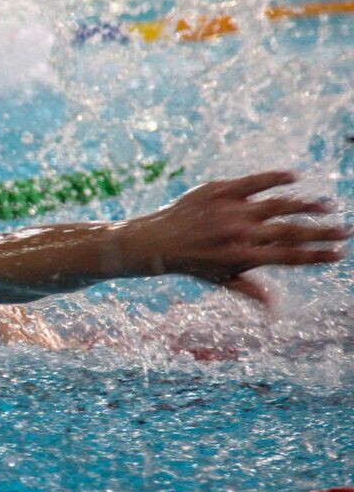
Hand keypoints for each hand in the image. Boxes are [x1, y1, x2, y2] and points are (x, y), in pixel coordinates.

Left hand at [127, 171, 348, 304]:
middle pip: (290, 231)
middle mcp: (239, 233)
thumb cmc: (194, 263)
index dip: (316, 255)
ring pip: (278, 204)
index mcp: (243, 257)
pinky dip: (274, 177)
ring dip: (306, 204)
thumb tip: (275, 314)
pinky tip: (295, 177)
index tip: (338, 253)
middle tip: (345, 230)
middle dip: (321, 232)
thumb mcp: (222, 280)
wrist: (156, 242)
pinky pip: (253, 181)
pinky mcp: (220, 191)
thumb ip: (251, 290)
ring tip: (327, 205)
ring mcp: (230, 210)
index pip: (289, 256)